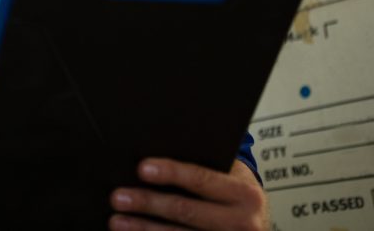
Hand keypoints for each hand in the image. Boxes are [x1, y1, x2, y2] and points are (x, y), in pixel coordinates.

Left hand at [109, 158, 267, 230]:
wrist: (257, 225)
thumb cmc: (236, 194)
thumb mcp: (232, 177)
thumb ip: (206, 166)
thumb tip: (157, 150)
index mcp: (245, 194)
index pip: (202, 179)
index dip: (171, 173)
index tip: (141, 168)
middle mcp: (243, 223)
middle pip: (185, 211)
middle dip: (148, 203)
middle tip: (118, 197)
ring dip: (143, 228)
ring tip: (117, 220)